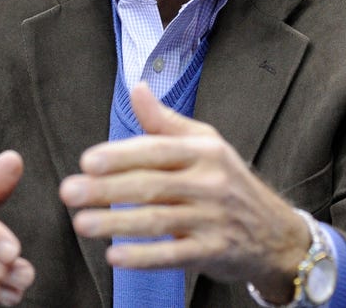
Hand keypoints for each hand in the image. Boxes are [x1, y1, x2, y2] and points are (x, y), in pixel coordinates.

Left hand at [60, 83, 309, 301]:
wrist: (276, 233)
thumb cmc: (230, 183)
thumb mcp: (206, 144)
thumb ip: (165, 122)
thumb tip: (137, 88)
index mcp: (205, 151)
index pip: (158, 151)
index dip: (121, 156)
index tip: (87, 161)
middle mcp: (211, 182)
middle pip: (152, 185)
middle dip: (107, 189)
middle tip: (69, 192)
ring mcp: (213, 219)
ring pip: (158, 220)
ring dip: (117, 222)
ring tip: (81, 224)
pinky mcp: (213, 251)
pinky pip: (174, 255)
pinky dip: (143, 257)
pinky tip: (114, 256)